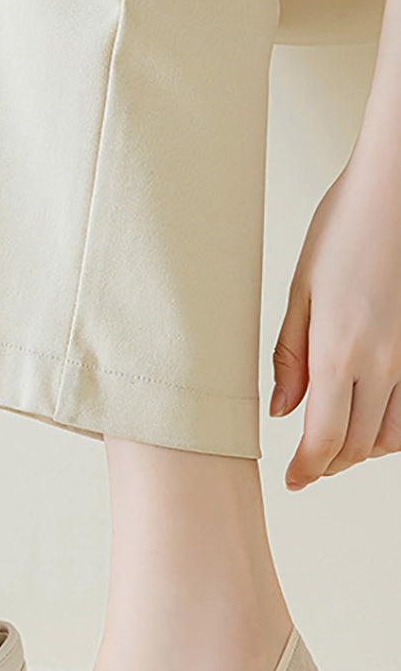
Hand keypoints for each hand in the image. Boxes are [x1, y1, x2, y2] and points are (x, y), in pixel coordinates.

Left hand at [269, 137, 400, 489]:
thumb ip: (289, 356)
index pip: (324, 440)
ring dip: (363, 449)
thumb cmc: (344, 229)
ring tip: (337, 440)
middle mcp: (385, 362)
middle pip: (359, 446)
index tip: (293, 480)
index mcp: (340, 351)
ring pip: (394, 435)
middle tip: (308, 465)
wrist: (396, 190)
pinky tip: (373, 414)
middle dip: (329, 463)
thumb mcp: (300, 290)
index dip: (307, 470)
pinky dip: (393, 426)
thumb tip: (281, 410)